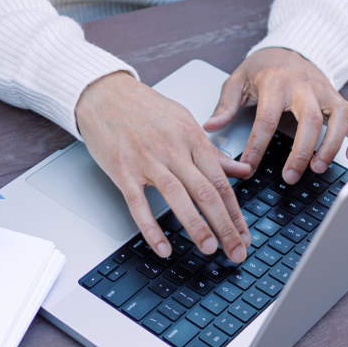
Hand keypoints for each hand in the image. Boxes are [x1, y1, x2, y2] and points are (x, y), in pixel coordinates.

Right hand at [75, 72, 251, 261]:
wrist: (103, 94)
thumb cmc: (143, 107)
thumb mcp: (183, 121)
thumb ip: (212, 150)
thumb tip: (242, 171)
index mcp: (190, 136)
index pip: (220, 181)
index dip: (235, 212)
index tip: (244, 235)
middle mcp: (171, 148)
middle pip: (204, 192)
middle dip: (224, 226)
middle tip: (236, 252)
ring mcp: (146, 160)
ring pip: (176, 197)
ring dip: (196, 227)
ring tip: (209, 249)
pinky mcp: (122, 170)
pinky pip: (138, 204)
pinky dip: (151, 228)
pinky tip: (163, 247)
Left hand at [204, 47, 347, 183]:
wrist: (286, 48)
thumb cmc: (261, 69)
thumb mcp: (237, 81)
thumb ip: (225, 105)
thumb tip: (211, 127)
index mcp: (274, 81)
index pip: (266, 118)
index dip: (257, 145)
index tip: (249, 166)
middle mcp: (304, 85)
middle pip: (309, 120)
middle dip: (301, 152)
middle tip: (290, 176)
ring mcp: (326, 91)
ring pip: (337, 119)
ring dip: (330, 147)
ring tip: (317, 169)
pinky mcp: (340, 98)